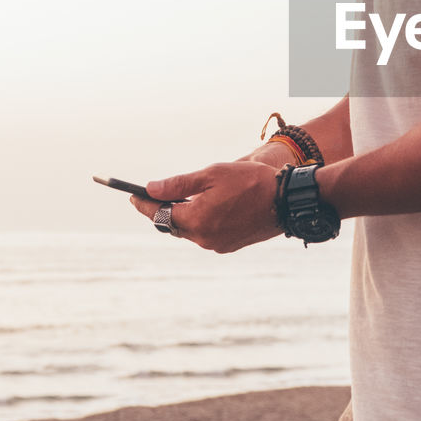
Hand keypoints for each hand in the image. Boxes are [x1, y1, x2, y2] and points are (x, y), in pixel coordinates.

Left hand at [131, 159, 284, 252]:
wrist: (286, 200)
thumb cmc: (251, 182)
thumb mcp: (212, 175)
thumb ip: (179, 185)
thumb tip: (152, 189)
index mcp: (197, 220)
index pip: (160, 214)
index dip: (145, 205)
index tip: (134, 196)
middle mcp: (204, 238)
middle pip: (173, 225)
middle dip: (163, 210)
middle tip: (155, 195)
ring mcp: (217, 244)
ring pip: (190, 231)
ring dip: (183, 216)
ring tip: (182, 199)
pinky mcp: (229, 245)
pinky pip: (205, 234)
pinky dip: (200, 222)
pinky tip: (205, 208)